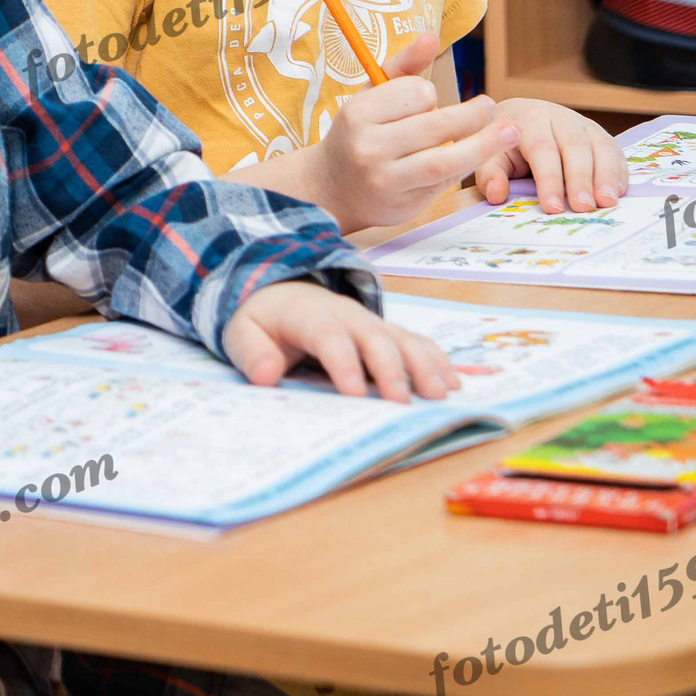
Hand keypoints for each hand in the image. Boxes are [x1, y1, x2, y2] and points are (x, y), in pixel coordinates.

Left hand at [222, 279, 459, 400]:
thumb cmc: (265, 320)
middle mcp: (348, 315)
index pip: (329, 336)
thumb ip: (252, 352)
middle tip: (401, 403)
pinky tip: (452, 384)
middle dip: (390, 369)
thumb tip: (265, 375)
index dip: (343, 363)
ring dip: (423, 365)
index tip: (355, 394)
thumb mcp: (243, 332)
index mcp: (310, 315)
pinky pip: (416, 342)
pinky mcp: (386, 332)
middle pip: (374, 337)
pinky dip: (436, 360)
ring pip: (402, 338)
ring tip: (439, 395)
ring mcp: (371, 322)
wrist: (281, 291)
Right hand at [300, 32, 522, 230]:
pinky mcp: (403, 202)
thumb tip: (431, 36)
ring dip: (484, 144)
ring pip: (446, 159)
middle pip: (436, 125)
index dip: (429, 94)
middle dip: (472, 114)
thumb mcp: (371, 95)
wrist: (331, 189)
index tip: (426, 101)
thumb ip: (402, 66)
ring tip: (510, 132)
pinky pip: (445, 181)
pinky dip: (466, 165)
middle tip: (491, 107)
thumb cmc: (358, 133)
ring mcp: (386, 178)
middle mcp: (368, 146)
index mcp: (358, 112)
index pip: (414, 93)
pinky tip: (479, 156)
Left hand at [479, 98, 625, 212]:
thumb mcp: (490, 156)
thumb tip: (497, 194)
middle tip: (584, 207)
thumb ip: (490, 174)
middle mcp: (560, 118)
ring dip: (606, 175)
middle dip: (581, 178)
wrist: (517, 118)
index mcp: (529, 120)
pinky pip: (614, 150)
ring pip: (600, 146)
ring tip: (606, 202)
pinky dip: (619, 171)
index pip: (542, 149)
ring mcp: (583, 125)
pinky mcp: (599, 135)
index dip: (549, 179)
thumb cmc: (503, 145)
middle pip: (575, 146)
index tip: (553, 207)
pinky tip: (618, 192)